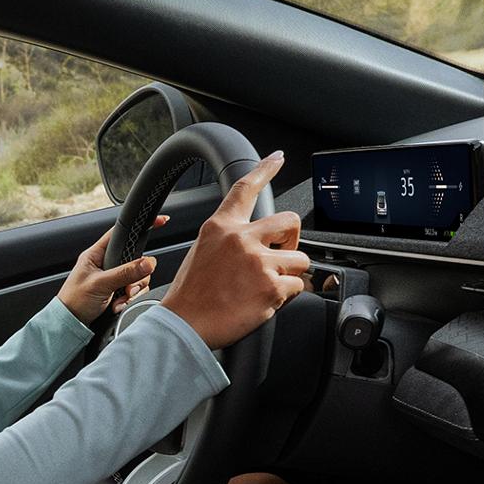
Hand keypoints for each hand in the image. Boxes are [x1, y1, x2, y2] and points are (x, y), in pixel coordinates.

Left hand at [61, 215, 165, 323]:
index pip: (121, 233)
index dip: (138, 227)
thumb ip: (125, 272)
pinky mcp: (117, 291)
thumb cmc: (74, 301)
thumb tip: (148, 262)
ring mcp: (113, 277)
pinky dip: (128, 300)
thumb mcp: (100, 284)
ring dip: (132, 290)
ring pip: (138, 277)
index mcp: (97, 254)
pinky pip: (134, 291)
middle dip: (136, 276)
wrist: (70, 324)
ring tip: (119, 299)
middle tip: (127, 288)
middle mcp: (106, 263)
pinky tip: (117, 306)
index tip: (160, 221)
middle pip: (136, 259)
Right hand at [159, 154, 309, 347]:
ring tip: (266, 287)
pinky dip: (286, 296)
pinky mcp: (272, 287)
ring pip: (300, 259)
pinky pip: (297, 286)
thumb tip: (255, 244)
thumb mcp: (201, 253)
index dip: (265, 169)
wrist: (184, 325)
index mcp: (221, 228)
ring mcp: (259, 263)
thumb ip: (229, 241)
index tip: (277, 158)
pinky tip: (264, 302)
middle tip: (282, 256)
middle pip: (289, 222)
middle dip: (292, 240)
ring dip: (290, 274)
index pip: (245, 190)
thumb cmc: (190, 295)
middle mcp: (241, 239)